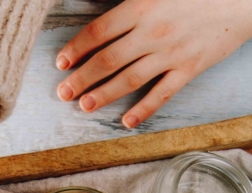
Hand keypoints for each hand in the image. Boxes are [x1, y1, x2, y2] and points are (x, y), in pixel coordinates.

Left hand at [56, 0, 251, 127]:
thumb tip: (109, 9)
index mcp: (141, 6)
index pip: (99, 31)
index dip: (77, 49)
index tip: (62, 62)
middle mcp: (151, 32)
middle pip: (107, 60)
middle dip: (81, 78)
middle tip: (62, 93)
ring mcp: (170, 53)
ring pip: (128, 79)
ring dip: (103, 94)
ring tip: (84, 106)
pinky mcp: (190, 69)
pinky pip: (162, 93)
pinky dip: (143, 109)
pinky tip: (127, 121)